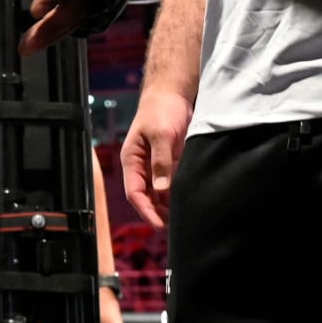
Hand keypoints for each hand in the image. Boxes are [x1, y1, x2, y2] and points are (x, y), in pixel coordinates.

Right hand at [121, 87, 193, 226]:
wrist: (172, 93)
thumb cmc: (161, 109)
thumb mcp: (161, 134)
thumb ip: (162, 162)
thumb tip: (162, 189)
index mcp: (132, 159)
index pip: (134, 192)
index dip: (145, 211)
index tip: (159, 225)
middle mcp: (142, 165)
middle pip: (146, 197)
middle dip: (157, 214)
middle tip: (175, 229)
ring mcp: (157, 164)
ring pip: (159, 193)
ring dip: (168, 207)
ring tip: (184, 221)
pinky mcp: (171, 162)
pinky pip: (172, 184)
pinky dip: (177, 196)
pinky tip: (189, 204)